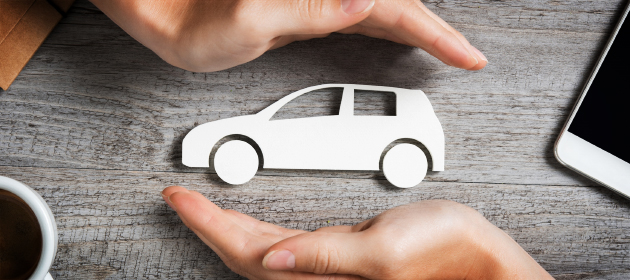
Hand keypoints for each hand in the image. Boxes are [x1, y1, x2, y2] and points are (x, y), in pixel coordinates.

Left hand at [90, 0, 486, 71]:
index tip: (463, 52)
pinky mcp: (307, 11)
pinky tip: (397, 36)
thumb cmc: (196, 20)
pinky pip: (359, 18)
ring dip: (415, 29)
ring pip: (380, 10)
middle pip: (394, 4)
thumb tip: (364, 2)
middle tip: (465, 54)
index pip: (390, 6)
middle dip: (433, 29)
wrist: (169, 16)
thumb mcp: (251, 20)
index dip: (432, 30)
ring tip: (444, 48)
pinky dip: (386, 29)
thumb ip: (307, 10)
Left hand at [162, 186, 551, 279]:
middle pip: (243, 254)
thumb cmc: (442, 253)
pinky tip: (245, 224)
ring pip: (258, 250)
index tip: (181, 199)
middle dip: (207, 225)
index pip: (246, 253)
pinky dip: (254, 231)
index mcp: (321, 278)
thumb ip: (325, 255)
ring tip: (199, 207)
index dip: (208, 225)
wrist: (474, 256)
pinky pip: (281, 245)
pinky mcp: (336, 256)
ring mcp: (324, 268)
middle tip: (179, 197)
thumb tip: (271, 258)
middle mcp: (316, 278)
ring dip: (224, 228)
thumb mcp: (384, 251)